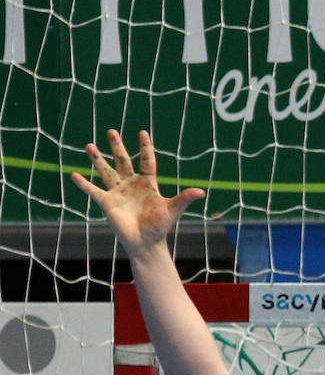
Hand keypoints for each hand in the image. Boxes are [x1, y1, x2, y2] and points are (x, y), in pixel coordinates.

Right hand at [70, 130, 204, 254]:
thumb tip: (202, 192)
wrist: (146, 243)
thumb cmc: (160, 227)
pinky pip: (93, 191)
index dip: (145, 148)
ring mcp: (118, 192)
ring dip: (97, 159)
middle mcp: (131, 185)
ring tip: (89, 146)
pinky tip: (73, 174)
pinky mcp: (107, 202)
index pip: (146, 161)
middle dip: (117, 147)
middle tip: (112, 131)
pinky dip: (83, 184)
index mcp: (148, 184)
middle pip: (123, 161)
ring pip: (106, 171)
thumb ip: (184, 199)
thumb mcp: (172, 210)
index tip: (142, 133)